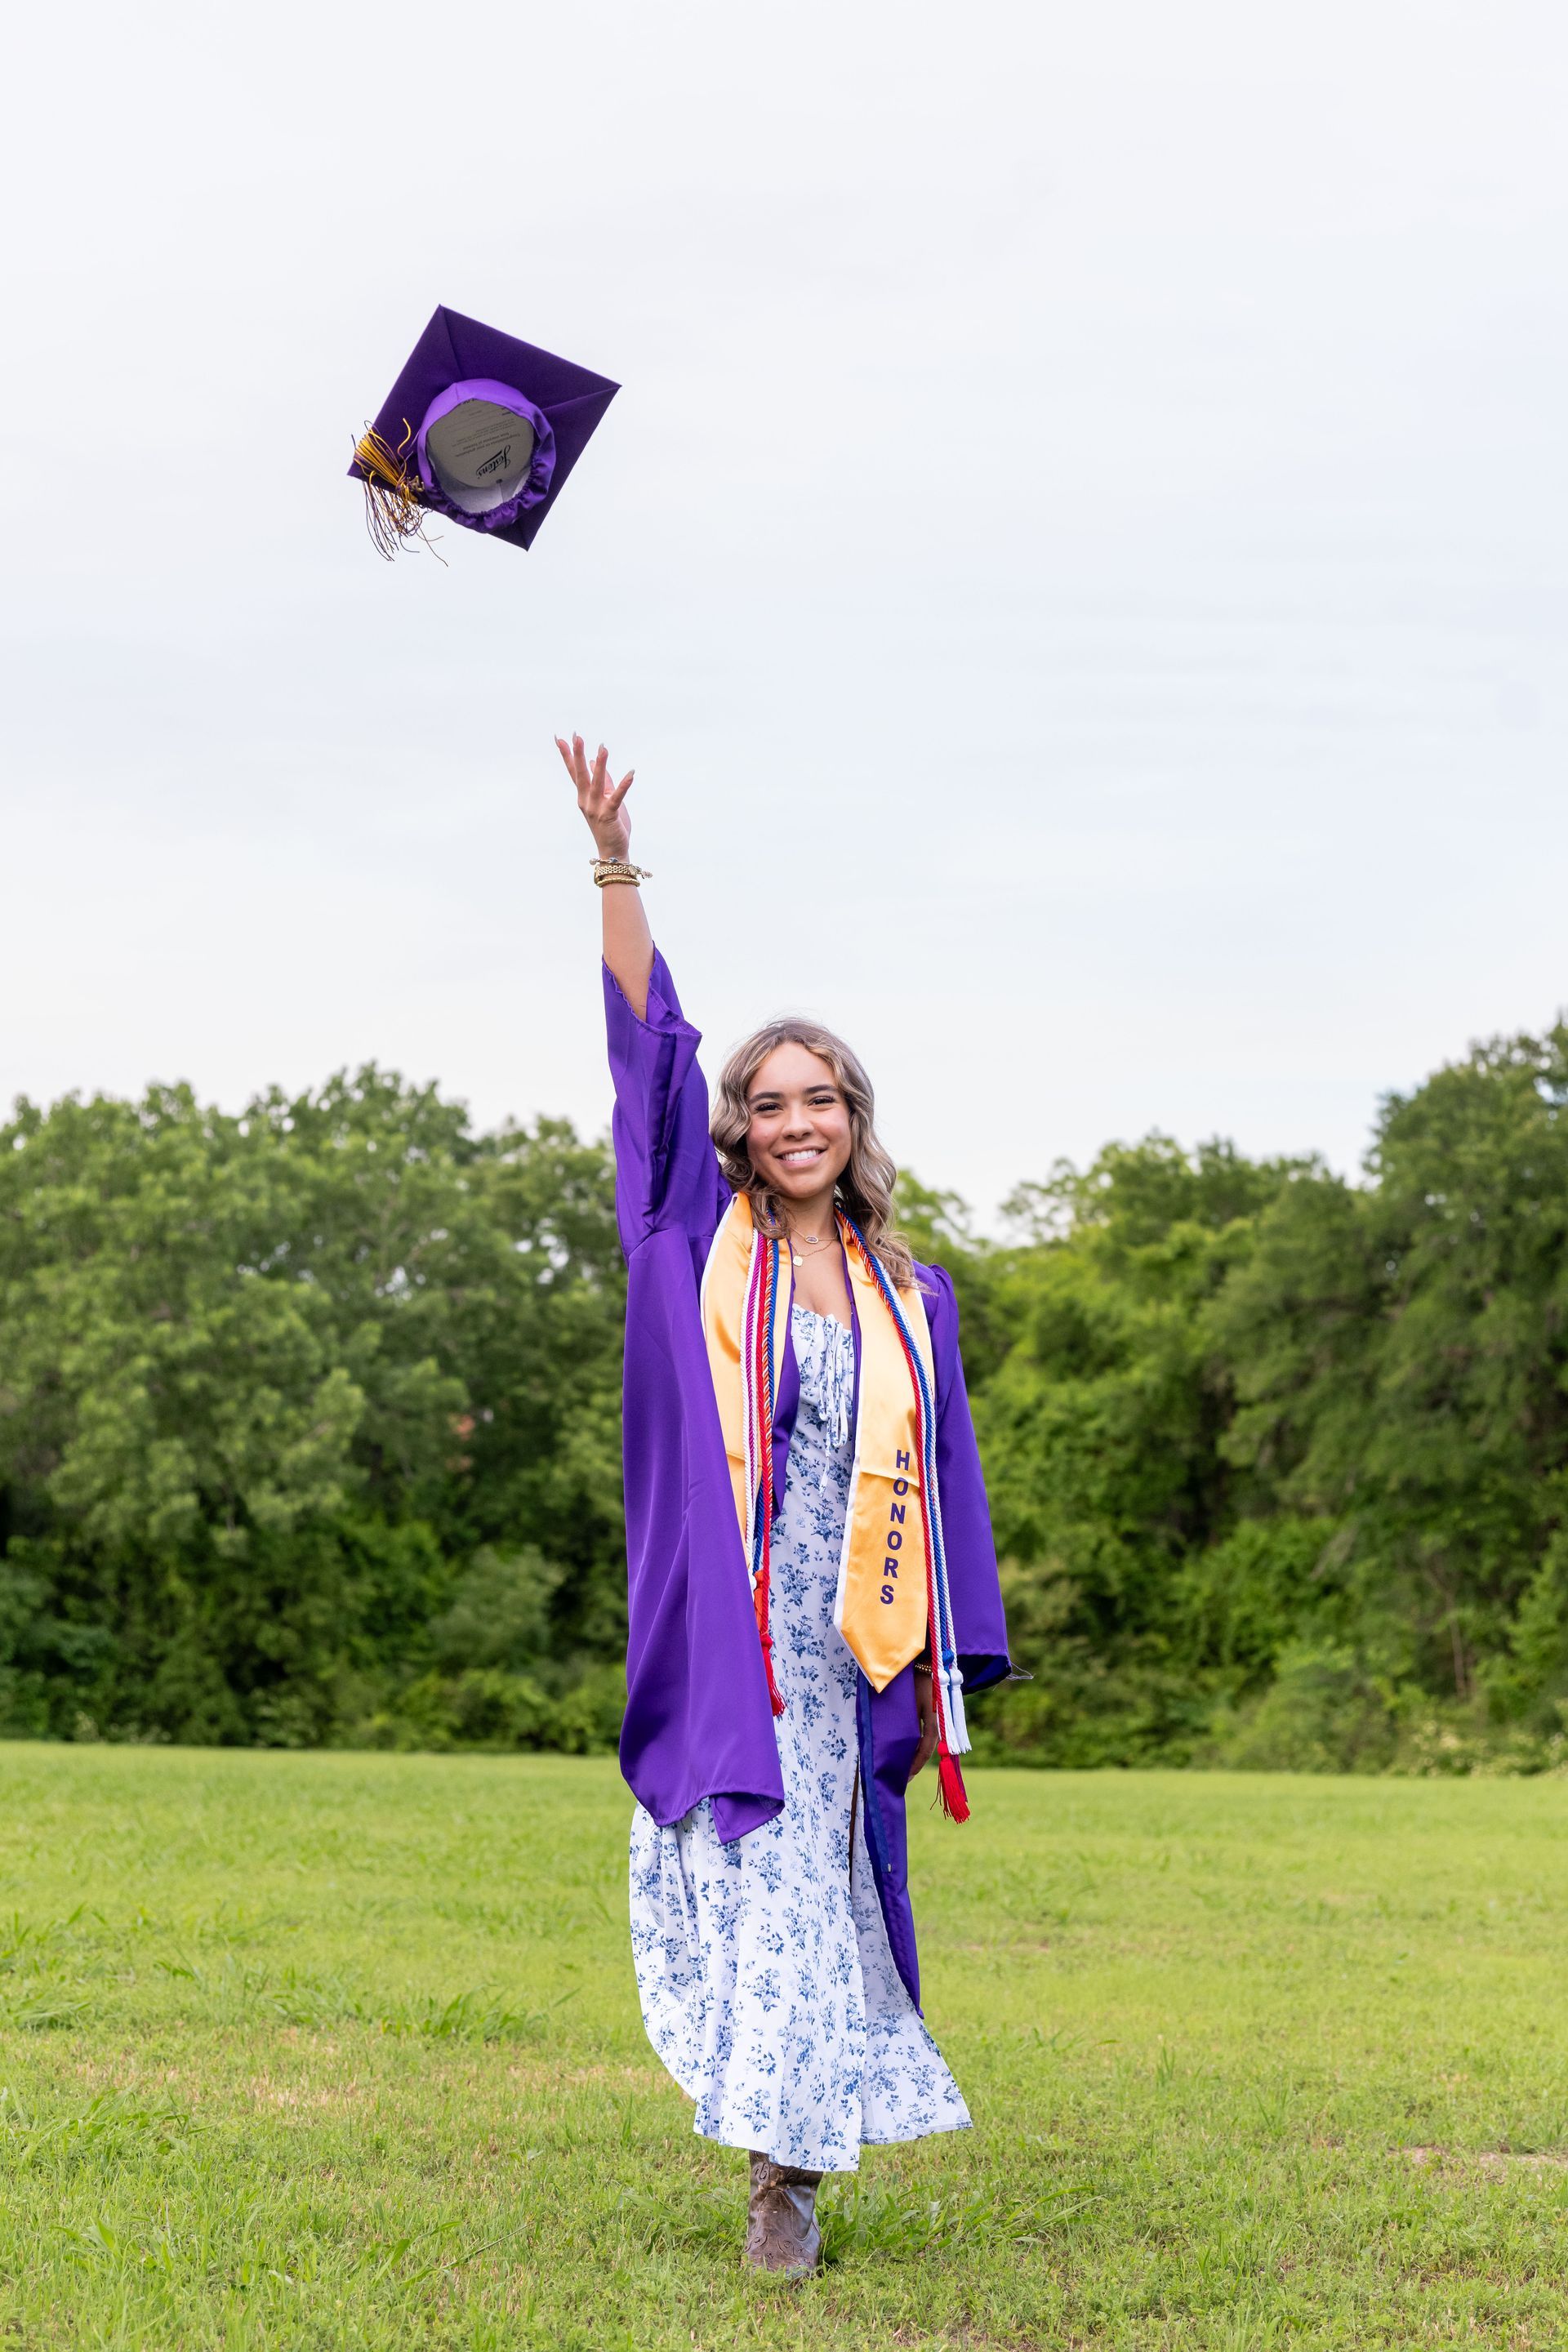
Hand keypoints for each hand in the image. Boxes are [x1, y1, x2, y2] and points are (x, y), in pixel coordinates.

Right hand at [556, 732, 633, 860]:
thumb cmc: (609, 825)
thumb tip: (595, 763)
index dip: (568, 755)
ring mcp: (596, 808)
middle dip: (577, 755)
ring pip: (597, 783)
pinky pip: (617, 797)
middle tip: (576, 736)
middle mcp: (586, 801)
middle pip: (580, 775)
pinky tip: (631, 772)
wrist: (612, 851)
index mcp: (584, 796)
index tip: (561, 739)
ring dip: (601, 765)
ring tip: (603, 748)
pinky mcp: (609, 815)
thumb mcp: (606, 799)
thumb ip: (604, 781)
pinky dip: (624, 785)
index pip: (574, 772)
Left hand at [908, 1672, 937, 1781]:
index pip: (925, 1749)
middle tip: (903, 1778)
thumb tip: (899, 1746)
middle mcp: (936, 1722)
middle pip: (926, 1749)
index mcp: (932, 1721)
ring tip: (905, 1768)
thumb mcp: (909, 1705)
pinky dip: (916, 1744)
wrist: (922, 1663)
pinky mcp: (930, 1713)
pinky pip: (924, 1734)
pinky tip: (908, 1750)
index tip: (906, 1777)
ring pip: (926, 1742)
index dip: (915, 1765)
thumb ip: (908, 1725)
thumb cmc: (913, 1682)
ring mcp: (934, 1717)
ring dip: (916, 1755)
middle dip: (915, 1764)